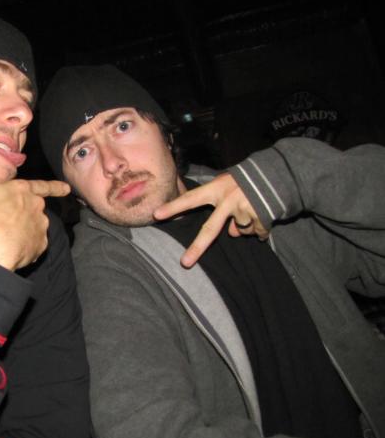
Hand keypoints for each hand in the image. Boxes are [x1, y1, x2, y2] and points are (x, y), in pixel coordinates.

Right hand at [0, 127, 69, 270]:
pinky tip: (11, 249)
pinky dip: (25, 247)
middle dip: (25, 214)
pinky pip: (34, 246)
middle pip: (35, 209)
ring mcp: (40, 228)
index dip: (54, 187)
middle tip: (6, 222)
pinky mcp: (39, 248)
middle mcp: (36, 207)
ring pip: (36, 228)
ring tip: (5, 237)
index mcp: (22, 190)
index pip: (42, 186)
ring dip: (25, 231)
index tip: (67, 189)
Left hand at [153, 173, 267, 267]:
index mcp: (216, 189)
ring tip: (253, 209)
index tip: (156, 214)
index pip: (191, 199)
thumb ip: (224, 209)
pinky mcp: (261, 217)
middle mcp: (228, 199)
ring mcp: (244, 209)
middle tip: (184, 262)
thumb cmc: (247, 181)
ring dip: (246, 225)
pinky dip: (261, 228)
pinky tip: (264, 214)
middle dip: (197, 247)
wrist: (280, 174)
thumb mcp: (229, 187)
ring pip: (239, 232)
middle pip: (210, 229)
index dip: (174, 207)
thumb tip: (231, 233)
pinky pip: (256, 233)